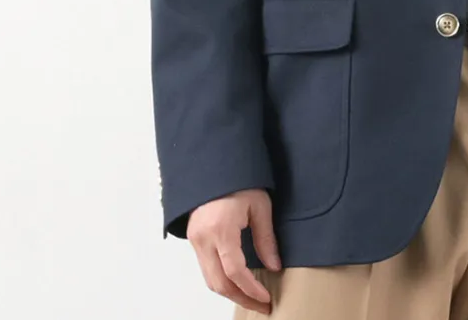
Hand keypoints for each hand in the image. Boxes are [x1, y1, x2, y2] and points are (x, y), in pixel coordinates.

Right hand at [187, 188, 281, 313]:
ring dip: (230, 292)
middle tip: (261, 305)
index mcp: (221, 229)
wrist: (215, 163)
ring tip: (252, 297)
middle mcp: (204, 238)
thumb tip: (273, 266)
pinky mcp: (194, 238)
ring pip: (209, 279)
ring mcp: (195, 240)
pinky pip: (205, 268)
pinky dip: (221, 280)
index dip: (251, 289)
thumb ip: (266, 238)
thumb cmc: (239, 179)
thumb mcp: (260, 206)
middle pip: (219, 283)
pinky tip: (237, 282)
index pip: (235, 271)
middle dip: (241, 298)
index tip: (266, 298)